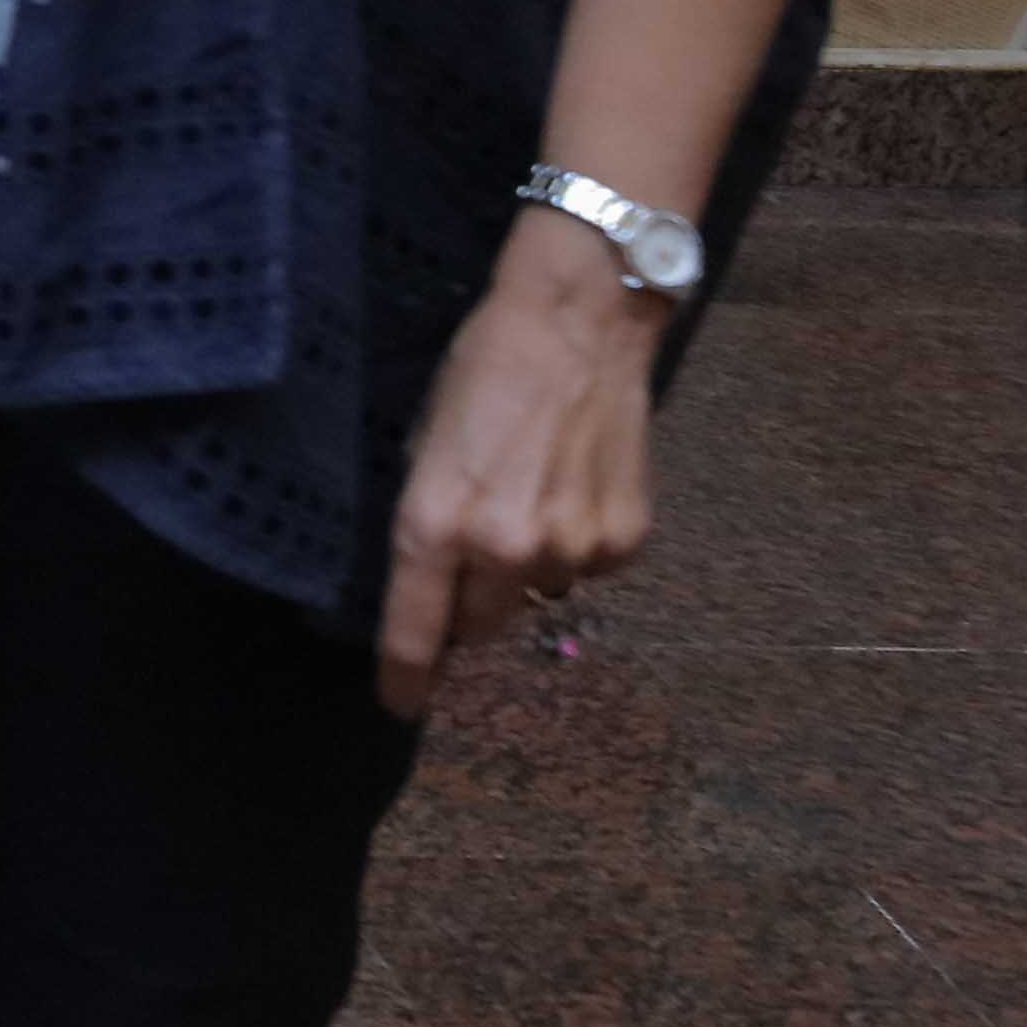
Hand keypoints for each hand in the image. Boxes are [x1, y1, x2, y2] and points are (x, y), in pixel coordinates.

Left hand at [372, 227, 660, 718]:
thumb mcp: (425, 445)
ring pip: (537, 597)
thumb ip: (429, 523)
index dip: (405, 677)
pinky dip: (576, 544)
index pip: (416, 633)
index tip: (402, 703)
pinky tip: (575, 486)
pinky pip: (588, 569)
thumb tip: (436, 587)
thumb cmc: (485, 372)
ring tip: (534, 494)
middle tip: (474, 557)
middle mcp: (505, 551)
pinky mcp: (625, 540)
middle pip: (480, 627)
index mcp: (437, 525)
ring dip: (528, 568)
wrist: (578, 323)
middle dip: (469, 608)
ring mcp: (572, 549)